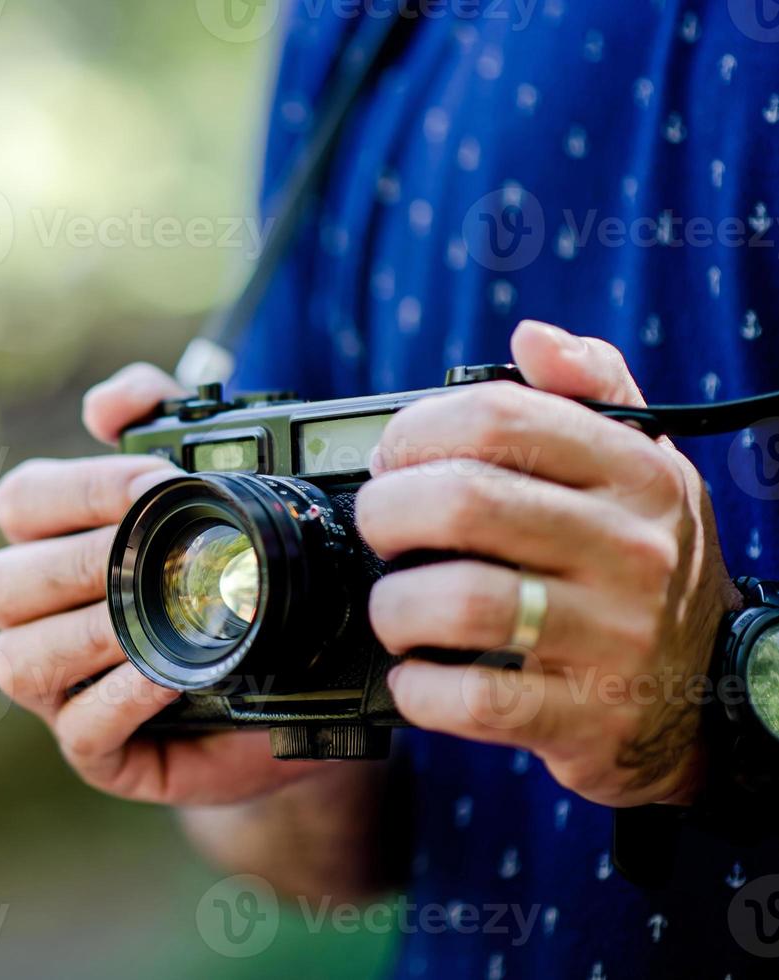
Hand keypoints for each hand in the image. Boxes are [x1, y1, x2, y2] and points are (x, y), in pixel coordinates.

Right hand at [0, 363, 326, 804]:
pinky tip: (168, 672)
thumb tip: (110, 403)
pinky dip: (120, 697)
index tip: (160, 482)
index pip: (21, 502)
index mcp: (51, 543)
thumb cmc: (238, 577)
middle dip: (80, 562)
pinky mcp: (99, 751)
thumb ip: (161, 418)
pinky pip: (80, 729)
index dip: (80, 488)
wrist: (300, 678)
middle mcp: (37, 617)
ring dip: (85, 633)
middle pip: (0, 582)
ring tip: (153, 615)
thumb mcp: (212, 490)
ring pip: (17, 661)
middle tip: (160, 552)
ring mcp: (58, 689)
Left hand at [359, 319, 742, 806]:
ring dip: (394, 606)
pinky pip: (474, 700)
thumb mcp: (642, 465)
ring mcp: (612, 637)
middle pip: (465, 503)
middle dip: (387, 513)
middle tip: (379, 530)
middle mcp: (630, 549)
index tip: (391, 459)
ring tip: (393, 608)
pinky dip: (420, 688)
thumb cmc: (640, 563)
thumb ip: (591, 389)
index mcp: (635, 472)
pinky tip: (416, 673)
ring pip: (461, 602)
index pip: (499, 418)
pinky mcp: (586, 716)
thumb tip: (534, 336)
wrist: (699, 697)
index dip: (416, 431)